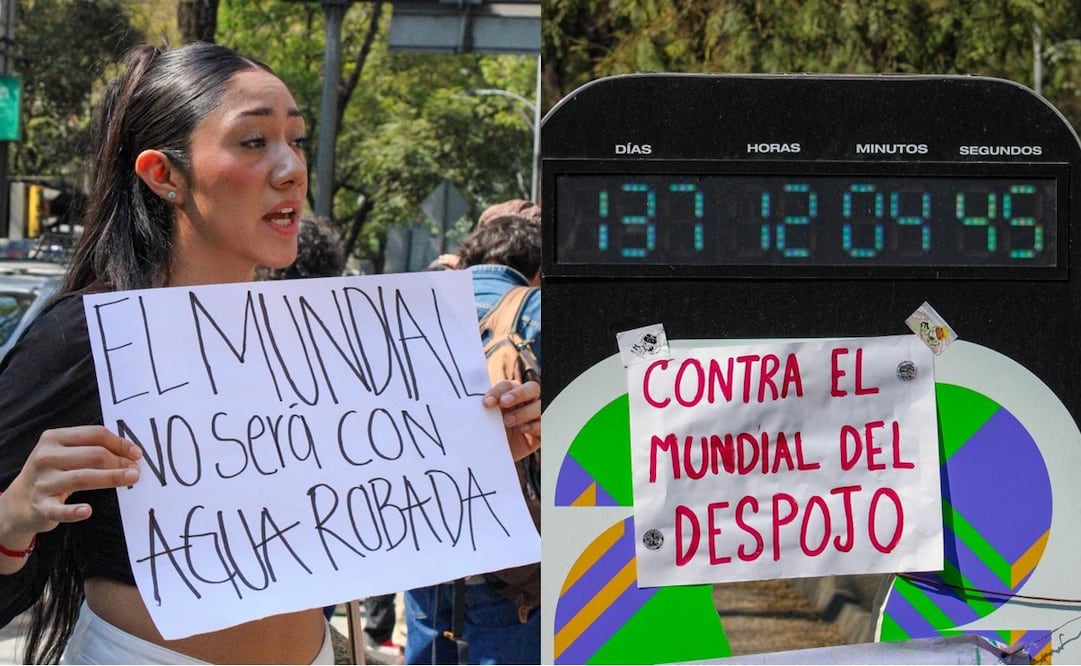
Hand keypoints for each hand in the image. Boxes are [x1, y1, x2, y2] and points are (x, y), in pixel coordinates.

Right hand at [1, 426, 141, 550]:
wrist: (19, 502)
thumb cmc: (53, 473)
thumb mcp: (65, 454)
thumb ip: (92, 448)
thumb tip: (132, 452)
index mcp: (53, 438)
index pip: (95, 434)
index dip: (120, 443)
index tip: (137, 453)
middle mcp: (46, 457)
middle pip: (94, 455)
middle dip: (120, 461)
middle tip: (137, 470)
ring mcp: (42, 482)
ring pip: (83, 478)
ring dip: (111, 478)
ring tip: (131, 479)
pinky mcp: (40, 506)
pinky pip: (59, 509)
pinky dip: (73, 511)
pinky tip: (88, 510)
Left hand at [483, 380, 540, 460]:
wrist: (491, 462)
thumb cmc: (484, 438)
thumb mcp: (480, 424)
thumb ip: (478, 412)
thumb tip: (460, 402)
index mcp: (510, 396)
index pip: (508, 386)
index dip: (498, 391)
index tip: (486, 403)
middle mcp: (526, 403)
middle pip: (532, 388)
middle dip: (518, 394)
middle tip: (504, 403)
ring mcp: (536, 417)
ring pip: (541, 405)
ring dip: (525, 411)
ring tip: (508, 422)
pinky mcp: (541, 434)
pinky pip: (546, 424)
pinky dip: (536, 425)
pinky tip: (523, 429)